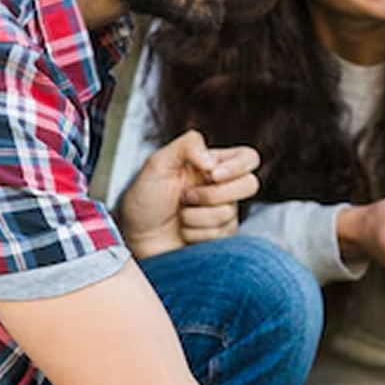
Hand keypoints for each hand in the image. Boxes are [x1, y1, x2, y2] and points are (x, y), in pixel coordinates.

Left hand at [114, 130, 259, 258]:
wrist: (134, 236)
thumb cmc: (144, 200)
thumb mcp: (158, 162)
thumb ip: (187, 146)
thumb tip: (213, 162)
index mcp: (212, 166)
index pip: (248, 158)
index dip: (237, 166)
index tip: (211, 173)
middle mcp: (222, 189)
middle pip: (250, 185)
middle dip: (214, 194)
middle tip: (187, 197)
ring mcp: (223, 214)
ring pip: (230, 213)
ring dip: (196, 216)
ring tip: (179, 216)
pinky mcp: (220, 238)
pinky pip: (221, 234)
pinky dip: (195, 233)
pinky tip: (184, 231)